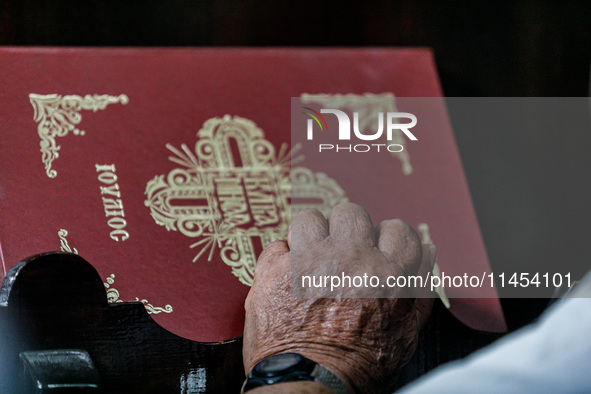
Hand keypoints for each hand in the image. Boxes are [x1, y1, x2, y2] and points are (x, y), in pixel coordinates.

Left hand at [243, 203, 434, 392]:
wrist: (310, 385)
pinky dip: (283, 257)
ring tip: (310, 257)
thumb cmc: (358, 368)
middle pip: (352, 214)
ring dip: (311, 236)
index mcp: (386, 275)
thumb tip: (425, 254)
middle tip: (341, 251)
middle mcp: (348, 260)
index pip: (398, 230)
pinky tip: (288, 275)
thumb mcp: (405, 335)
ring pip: (311, 218)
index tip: (377, 246)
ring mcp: (308, 262)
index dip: (387, 238)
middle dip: (348, 230)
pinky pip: (279, 243)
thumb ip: (419, 291)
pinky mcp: (275, 270)